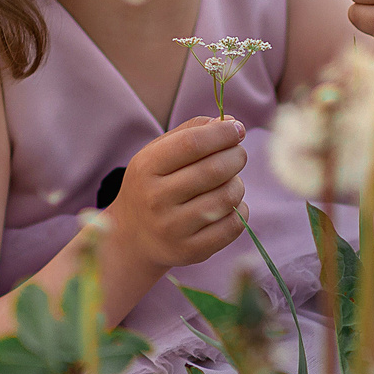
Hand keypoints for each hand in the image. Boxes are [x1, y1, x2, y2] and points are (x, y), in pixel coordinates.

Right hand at [105, 116, 249, 271]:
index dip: (221, 133)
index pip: (192, 144)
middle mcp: (156, 199)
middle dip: (236, 156)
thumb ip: (191, 132)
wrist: (132, 237)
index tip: (236, 129)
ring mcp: (173, 228)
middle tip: (238, 154)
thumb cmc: (152, 185)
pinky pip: (233, 226)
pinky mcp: (190, 251)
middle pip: (213, 170)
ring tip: (230, 181)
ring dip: (238, 184)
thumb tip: (230, 123)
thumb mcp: (157, 153)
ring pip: (227, 198)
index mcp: (146, 168)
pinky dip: (241, 210)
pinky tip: (230, 205)